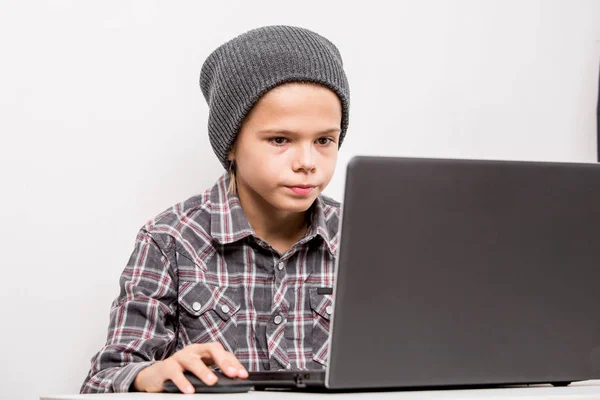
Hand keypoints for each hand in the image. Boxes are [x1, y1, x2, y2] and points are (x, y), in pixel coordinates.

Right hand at [133, 342, 247, 392]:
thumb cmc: (182, 372)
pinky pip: (176, 373)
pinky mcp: (167, 367)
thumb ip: (214, 373)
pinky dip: (183, 382)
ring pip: (193, 361)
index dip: (234, 363)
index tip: (243, 375)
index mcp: (204, 351)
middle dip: (223, 361)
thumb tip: (234, 381)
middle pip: (212, 349)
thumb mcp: (200, 371)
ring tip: (212, 382)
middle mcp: (194, 351)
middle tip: (232, 373)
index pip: (223, 353)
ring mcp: (180, 357)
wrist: (155, 376)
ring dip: (204, 371)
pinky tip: (190, 391)